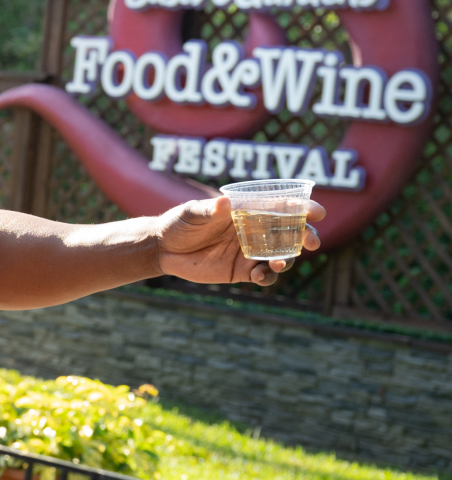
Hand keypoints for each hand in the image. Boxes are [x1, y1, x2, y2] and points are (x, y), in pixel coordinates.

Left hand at [155, 196, 324, 285]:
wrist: (162, 248)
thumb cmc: (178, 223)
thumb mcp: (191, 214)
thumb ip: (208, 211)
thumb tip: (224, 203)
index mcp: (247, 211)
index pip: (280, 207)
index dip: (301, 208)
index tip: (317, 212)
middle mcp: (254, 230)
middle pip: (289, 233)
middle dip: (305, 236)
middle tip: (312, 241)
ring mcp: (249, 251)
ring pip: (280, 256)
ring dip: (286, 259)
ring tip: (278, 262)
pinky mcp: (240, 271)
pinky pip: (262, 275)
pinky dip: (267, 277)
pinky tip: (260, 276)